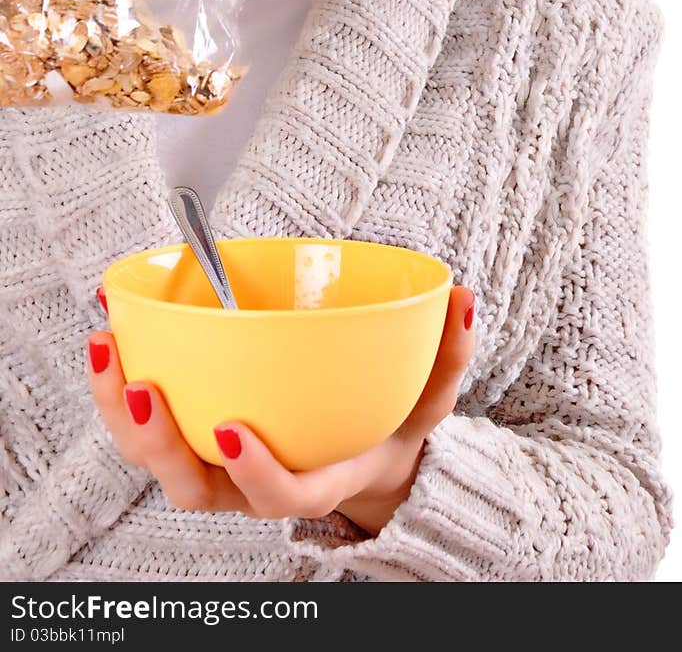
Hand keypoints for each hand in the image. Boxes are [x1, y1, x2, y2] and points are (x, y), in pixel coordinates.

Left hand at [86, 284, 475, 535]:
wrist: (356, 456)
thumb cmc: (388, 426)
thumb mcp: (430, 399)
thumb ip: (449, 355)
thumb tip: (464, 298)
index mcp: (317, 478)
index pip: (283, 494)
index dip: (256, 474)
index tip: (234, 430)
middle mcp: (254, 483)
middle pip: (194, 489)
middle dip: (161, 444)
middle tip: (143, 389)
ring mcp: (217, 465)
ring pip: (154, 460)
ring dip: (118, 411)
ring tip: (106, 346)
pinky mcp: (194, 436)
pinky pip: (145, 424)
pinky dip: (118, 386)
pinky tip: (109, 332)